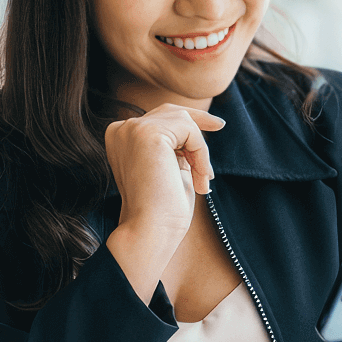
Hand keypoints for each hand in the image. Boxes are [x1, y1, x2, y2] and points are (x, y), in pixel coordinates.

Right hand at [103, 104, 223, 299]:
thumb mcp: (170, 168)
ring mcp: (131, 129)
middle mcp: (121, 129)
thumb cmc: (162, 209)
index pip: (159, 117)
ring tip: (202, 179)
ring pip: (184, 121)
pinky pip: (190, 130)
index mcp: (120, 137)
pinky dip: (201, 153)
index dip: (188, 123)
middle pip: (170, 111)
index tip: (214, 126)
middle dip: (198, 120)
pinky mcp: (147, 133)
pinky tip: (200, 178)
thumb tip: (196, 127)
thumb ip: (176, 147)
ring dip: (200, 151)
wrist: (151, 230)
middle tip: (220, 125)